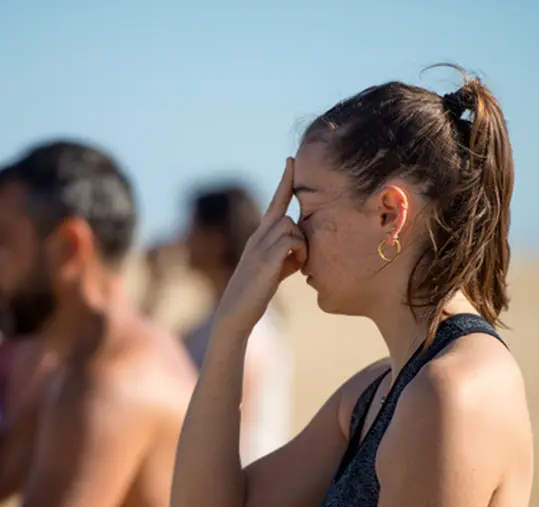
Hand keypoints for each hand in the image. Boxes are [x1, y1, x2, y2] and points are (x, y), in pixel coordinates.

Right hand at [214, 158, 305, 334]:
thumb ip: (286, 256)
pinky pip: (294, 241)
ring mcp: (260, 248)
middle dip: (293, 204)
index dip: (284, 182)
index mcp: (259, 238)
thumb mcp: (274, 270)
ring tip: (297, 264)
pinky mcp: (266, 261)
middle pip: (283, 211)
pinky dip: (300, 252)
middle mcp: (257, 238)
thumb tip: (302, 250)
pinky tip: (296, 268)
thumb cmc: (256, 294)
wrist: (236, 313)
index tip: (291, 161)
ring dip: (301, 243)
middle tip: (296, 190)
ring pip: (291, 226)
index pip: (274, 203)